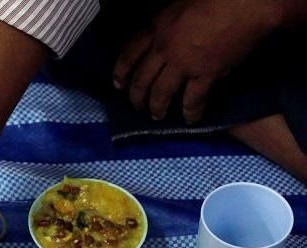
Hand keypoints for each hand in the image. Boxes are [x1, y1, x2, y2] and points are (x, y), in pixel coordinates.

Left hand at [112, 0, 282, 122]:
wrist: (247, 2)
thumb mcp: (179, 4)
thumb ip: (166, 24)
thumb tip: (162, 38)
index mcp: (156, 28)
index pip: (129, 54)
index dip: (121, 72)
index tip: (118, 85)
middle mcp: (164, 49)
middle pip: (142, 79)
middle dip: (136, 96)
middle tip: (136, 106)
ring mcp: (183, 63)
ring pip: (161, 93)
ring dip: (157, 107)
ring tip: (157, 116)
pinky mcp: (205, 74)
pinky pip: (192, 99)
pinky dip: (190, 112)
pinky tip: (190, 119)